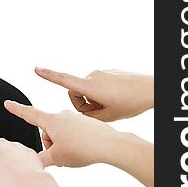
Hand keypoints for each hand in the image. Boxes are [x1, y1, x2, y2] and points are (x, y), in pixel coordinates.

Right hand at [4, 101, 122, 167]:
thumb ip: (39, 160)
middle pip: (46, 130)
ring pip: (60, 132)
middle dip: (50, 143)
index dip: (17, 109)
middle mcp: (62, 115)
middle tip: (60, 156)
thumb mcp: (57, 158)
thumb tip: (31, 162)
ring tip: (73, 154)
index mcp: (52, 120)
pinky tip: (83, 150)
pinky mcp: (86, 122)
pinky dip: (73, 142)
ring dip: (62, 144)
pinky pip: (73, 132)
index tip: (8, 103)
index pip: (29, 114)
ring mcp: (75, 118)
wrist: (110, 145)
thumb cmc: (83, 149)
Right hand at [34, 67, 153, 121]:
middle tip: (99, 114)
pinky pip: (98, 86)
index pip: (62, 79)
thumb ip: (88, 117)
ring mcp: (101, 73)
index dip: (47, 75)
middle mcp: (92, 76)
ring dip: (94, 100)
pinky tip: (117, 100)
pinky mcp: (109, 73)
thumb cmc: (132, 103)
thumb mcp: (107, 117)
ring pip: (88, 90)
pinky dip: (103, 95)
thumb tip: (81, 116)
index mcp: (89, 86)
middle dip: (83, 104)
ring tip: (111, 107)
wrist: (151, 90)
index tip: (36, 69)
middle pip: (76, 93)